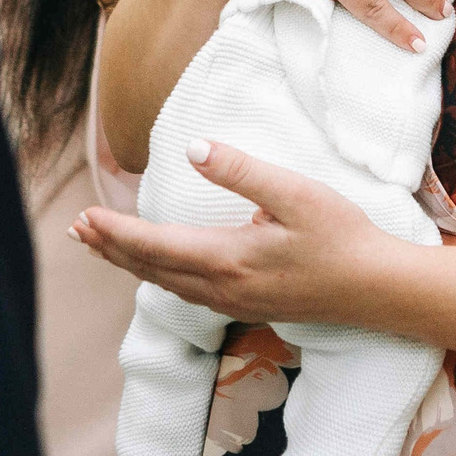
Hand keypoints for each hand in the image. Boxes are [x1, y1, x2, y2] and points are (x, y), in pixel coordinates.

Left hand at [73, 139, 406, 327]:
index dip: (116, 233)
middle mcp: (222, 288)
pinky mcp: (247, 306)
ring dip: (130, 265)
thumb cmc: (342, 237)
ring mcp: (233, 303)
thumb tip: (193, 149)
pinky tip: (157, 270)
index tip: (86, 217)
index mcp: (228, 259)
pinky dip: (158, 277)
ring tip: (102, 248)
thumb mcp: (297, 194)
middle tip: (77, 231)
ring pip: (166, 285)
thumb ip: (242, 172)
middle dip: (111, 249)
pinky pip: (186, 293)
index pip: (155, 246)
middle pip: (151, 270)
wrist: (378, 291)